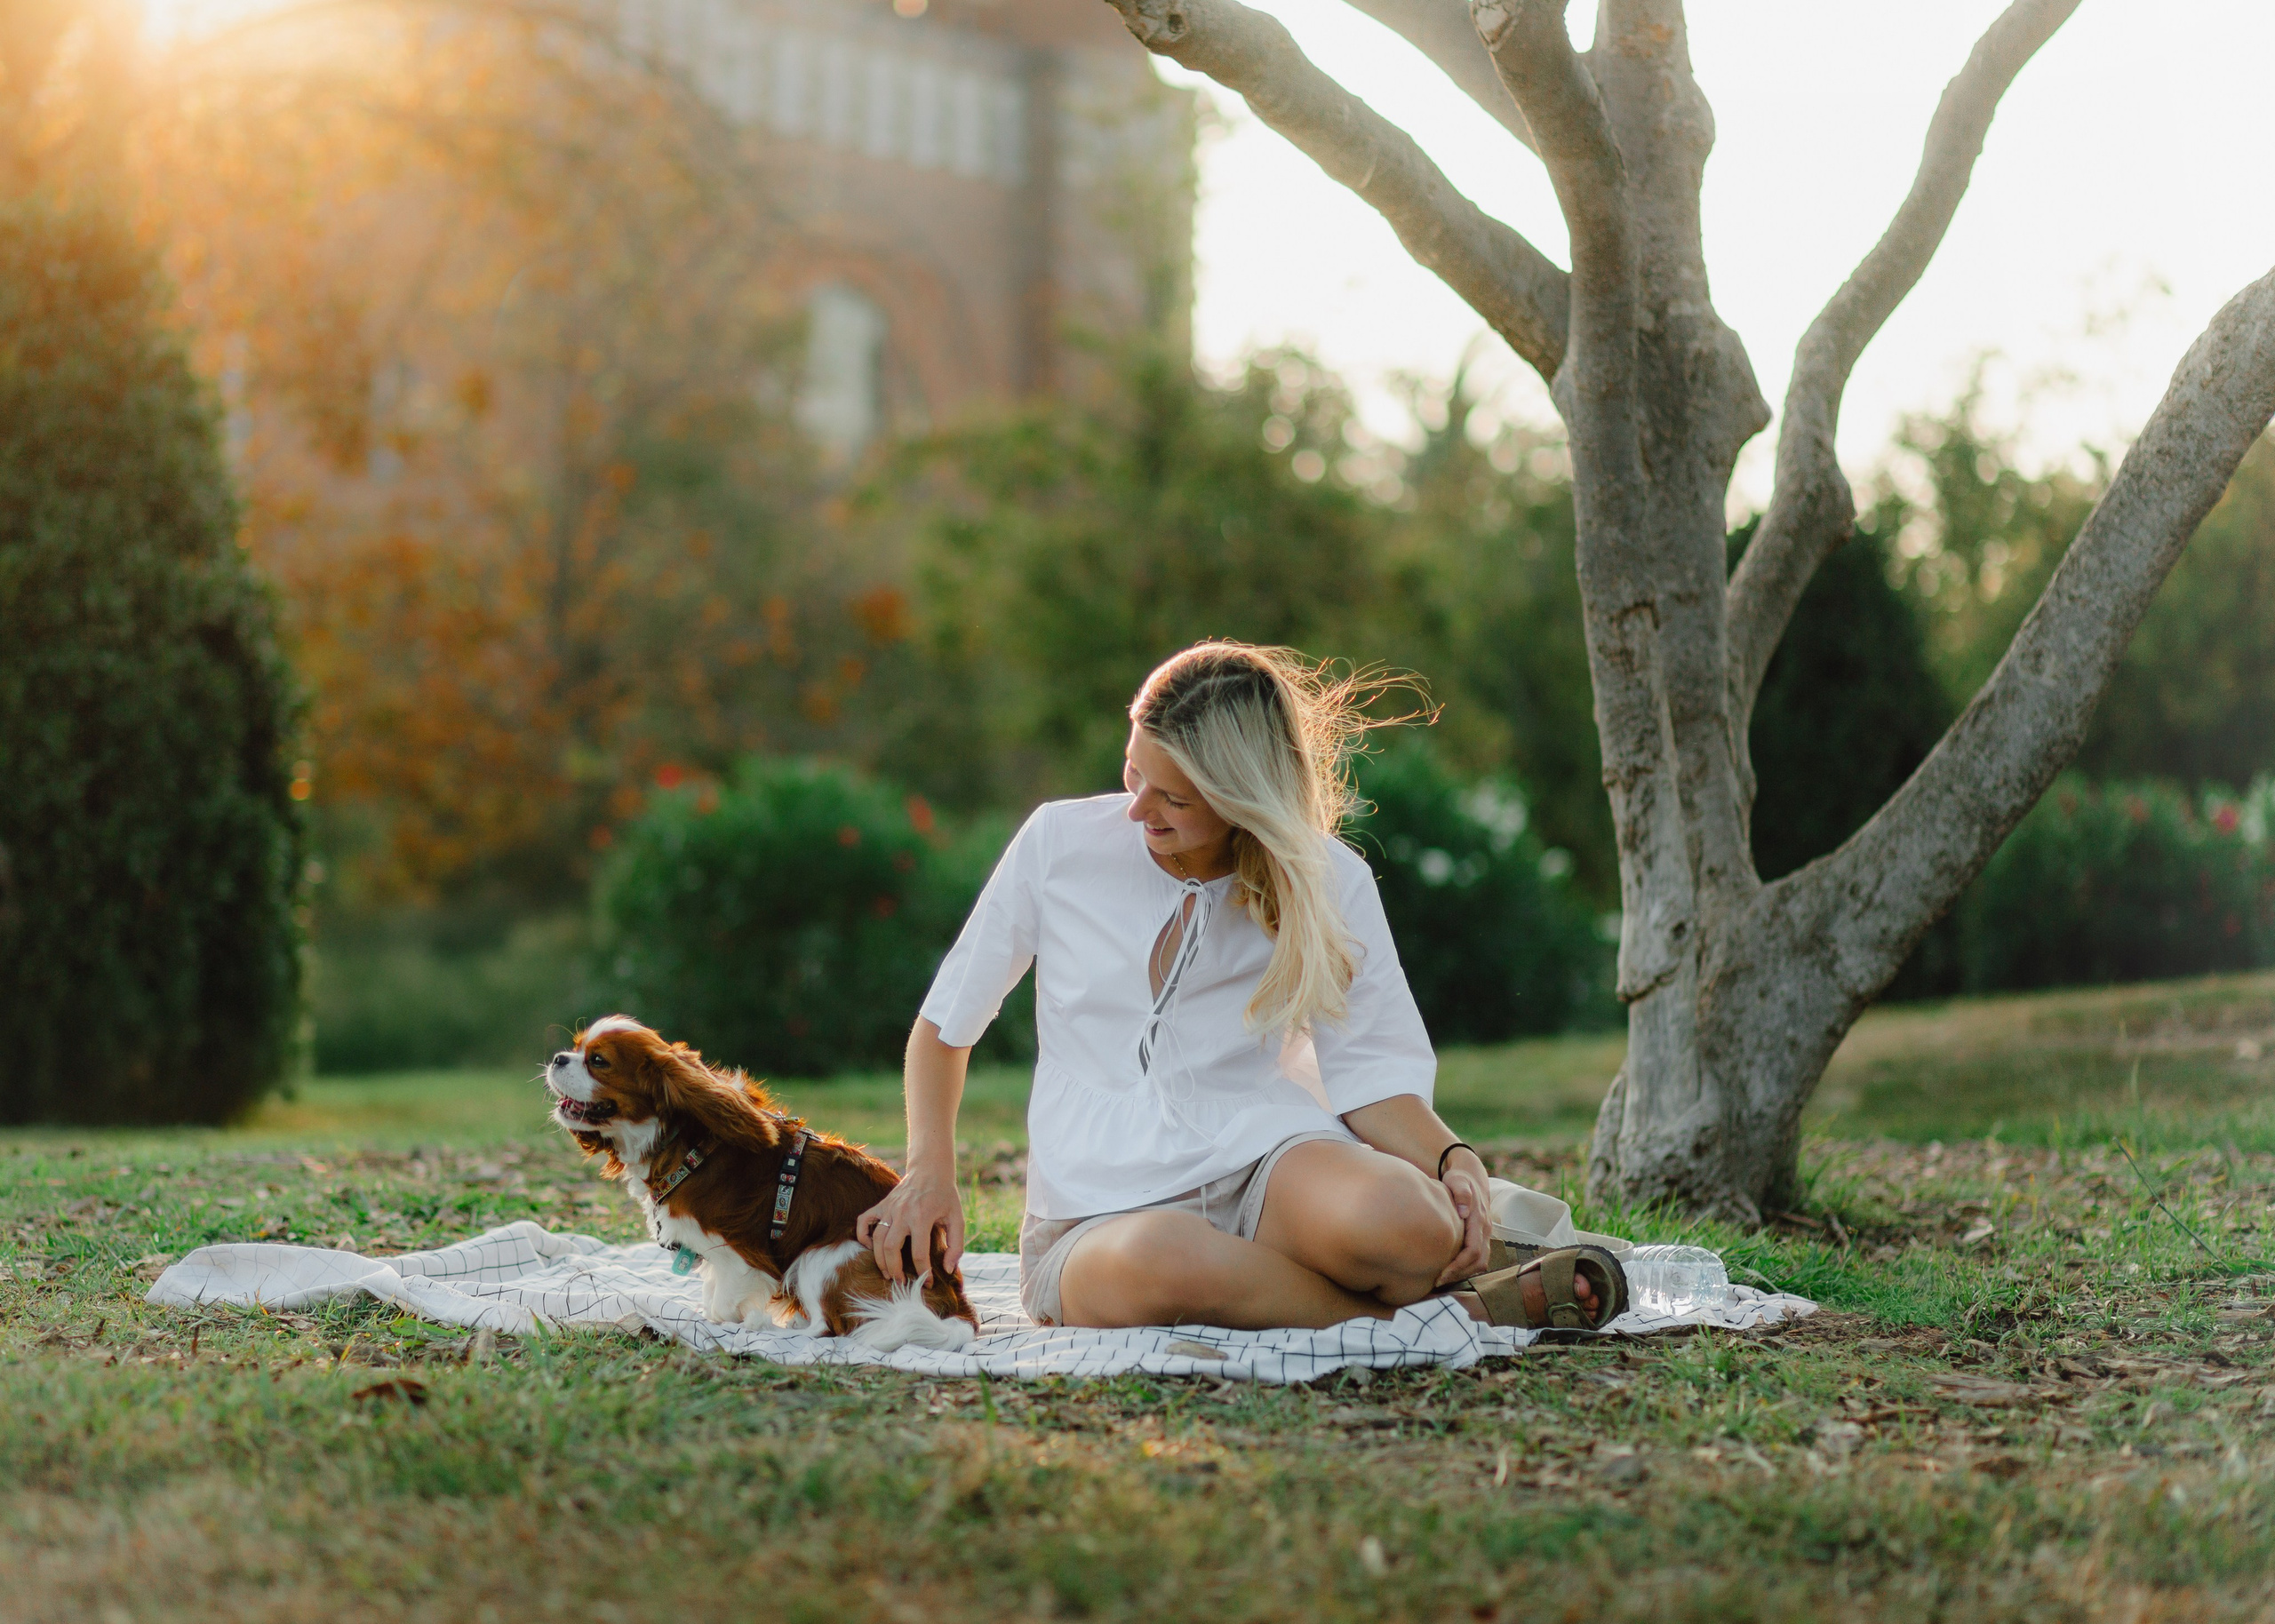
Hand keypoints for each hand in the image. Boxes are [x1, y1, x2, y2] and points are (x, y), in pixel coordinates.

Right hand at [856, 1160, 964, 1284]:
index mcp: (922, 1218)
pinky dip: (863, 1236)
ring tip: (888, 1273)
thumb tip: (948, 1269)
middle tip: (901, 1282)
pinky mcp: (881, 1204)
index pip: (919, 1253)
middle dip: (895, 1270)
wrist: (930, 1170)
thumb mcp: (958, 1219)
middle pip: (891, 1249)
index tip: (928, 1283)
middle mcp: (903, 1214)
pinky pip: (864, 1221)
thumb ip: (956, 1245)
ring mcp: (889, 1208)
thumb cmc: (946, 1196)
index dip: (923, 1272)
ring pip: (877, 1240)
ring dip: (880, 1260)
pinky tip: (871, 1248)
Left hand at [1432, 1148, 1490, 1287]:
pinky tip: (1447, 1271)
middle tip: (1437, 1283)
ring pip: (1480, 1263)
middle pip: (1478, 1262)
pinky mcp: (1480, 1237)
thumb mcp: (1458, 1180)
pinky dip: (1464, 1268)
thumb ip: (1461, 1193)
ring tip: (1441, 1280)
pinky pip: (1477, 1258)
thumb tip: (1464, 1211)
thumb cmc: (1459, 1179)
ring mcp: (1484, 1234)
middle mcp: (1485, 1230)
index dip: (1458, 1266)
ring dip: (1463, 1274)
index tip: (1441, 1274)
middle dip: (1459, 1275)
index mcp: (1480, 1220)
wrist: (1471, 1176)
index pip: (1473, 1251)